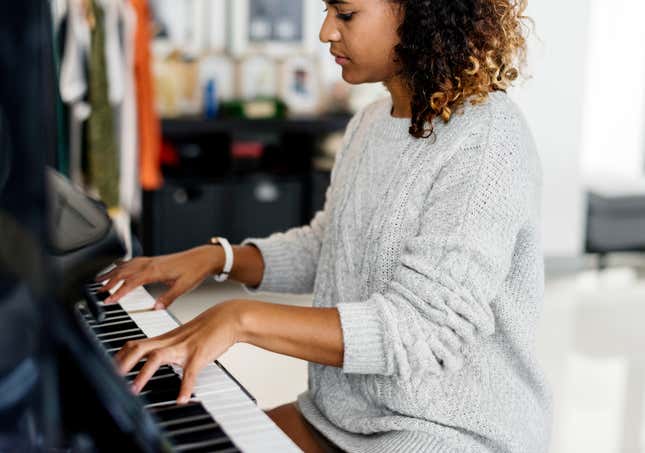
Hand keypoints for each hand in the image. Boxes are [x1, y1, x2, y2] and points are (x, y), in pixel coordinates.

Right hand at [96, 245, 223, 308]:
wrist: (203, 257)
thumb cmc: (195, 271)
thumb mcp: (183, 287)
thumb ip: (168, 298)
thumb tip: (156, 308)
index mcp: (156, 271)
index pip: (131, 282)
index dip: (118, 292)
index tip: (108, 299)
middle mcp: (151, 264)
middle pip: (124, 272)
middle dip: (109, 282)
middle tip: (98, 291)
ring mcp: (151, 260)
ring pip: (126, 265)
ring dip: (112, 272)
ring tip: (99, 279)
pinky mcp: (154, 260)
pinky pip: (132, 261)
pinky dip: (122, 265)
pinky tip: (117, 268)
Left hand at [114, 300, 241, 403]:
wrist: (230, 317)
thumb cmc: (209, 327)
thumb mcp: (185, 335)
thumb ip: (171, 345)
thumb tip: (161, 356)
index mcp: (166, 338)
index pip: (136, 343)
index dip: (120, 356)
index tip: (109, 368)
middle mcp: (171, 341)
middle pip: (139, 347)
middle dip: (122, 363)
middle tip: (110, 379)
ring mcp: (184, 347)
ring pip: (157, 356)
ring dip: (143, 374)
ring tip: (135, 390)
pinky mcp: (200, 354)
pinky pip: (190, 372)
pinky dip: (185, 387)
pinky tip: (182, 399)